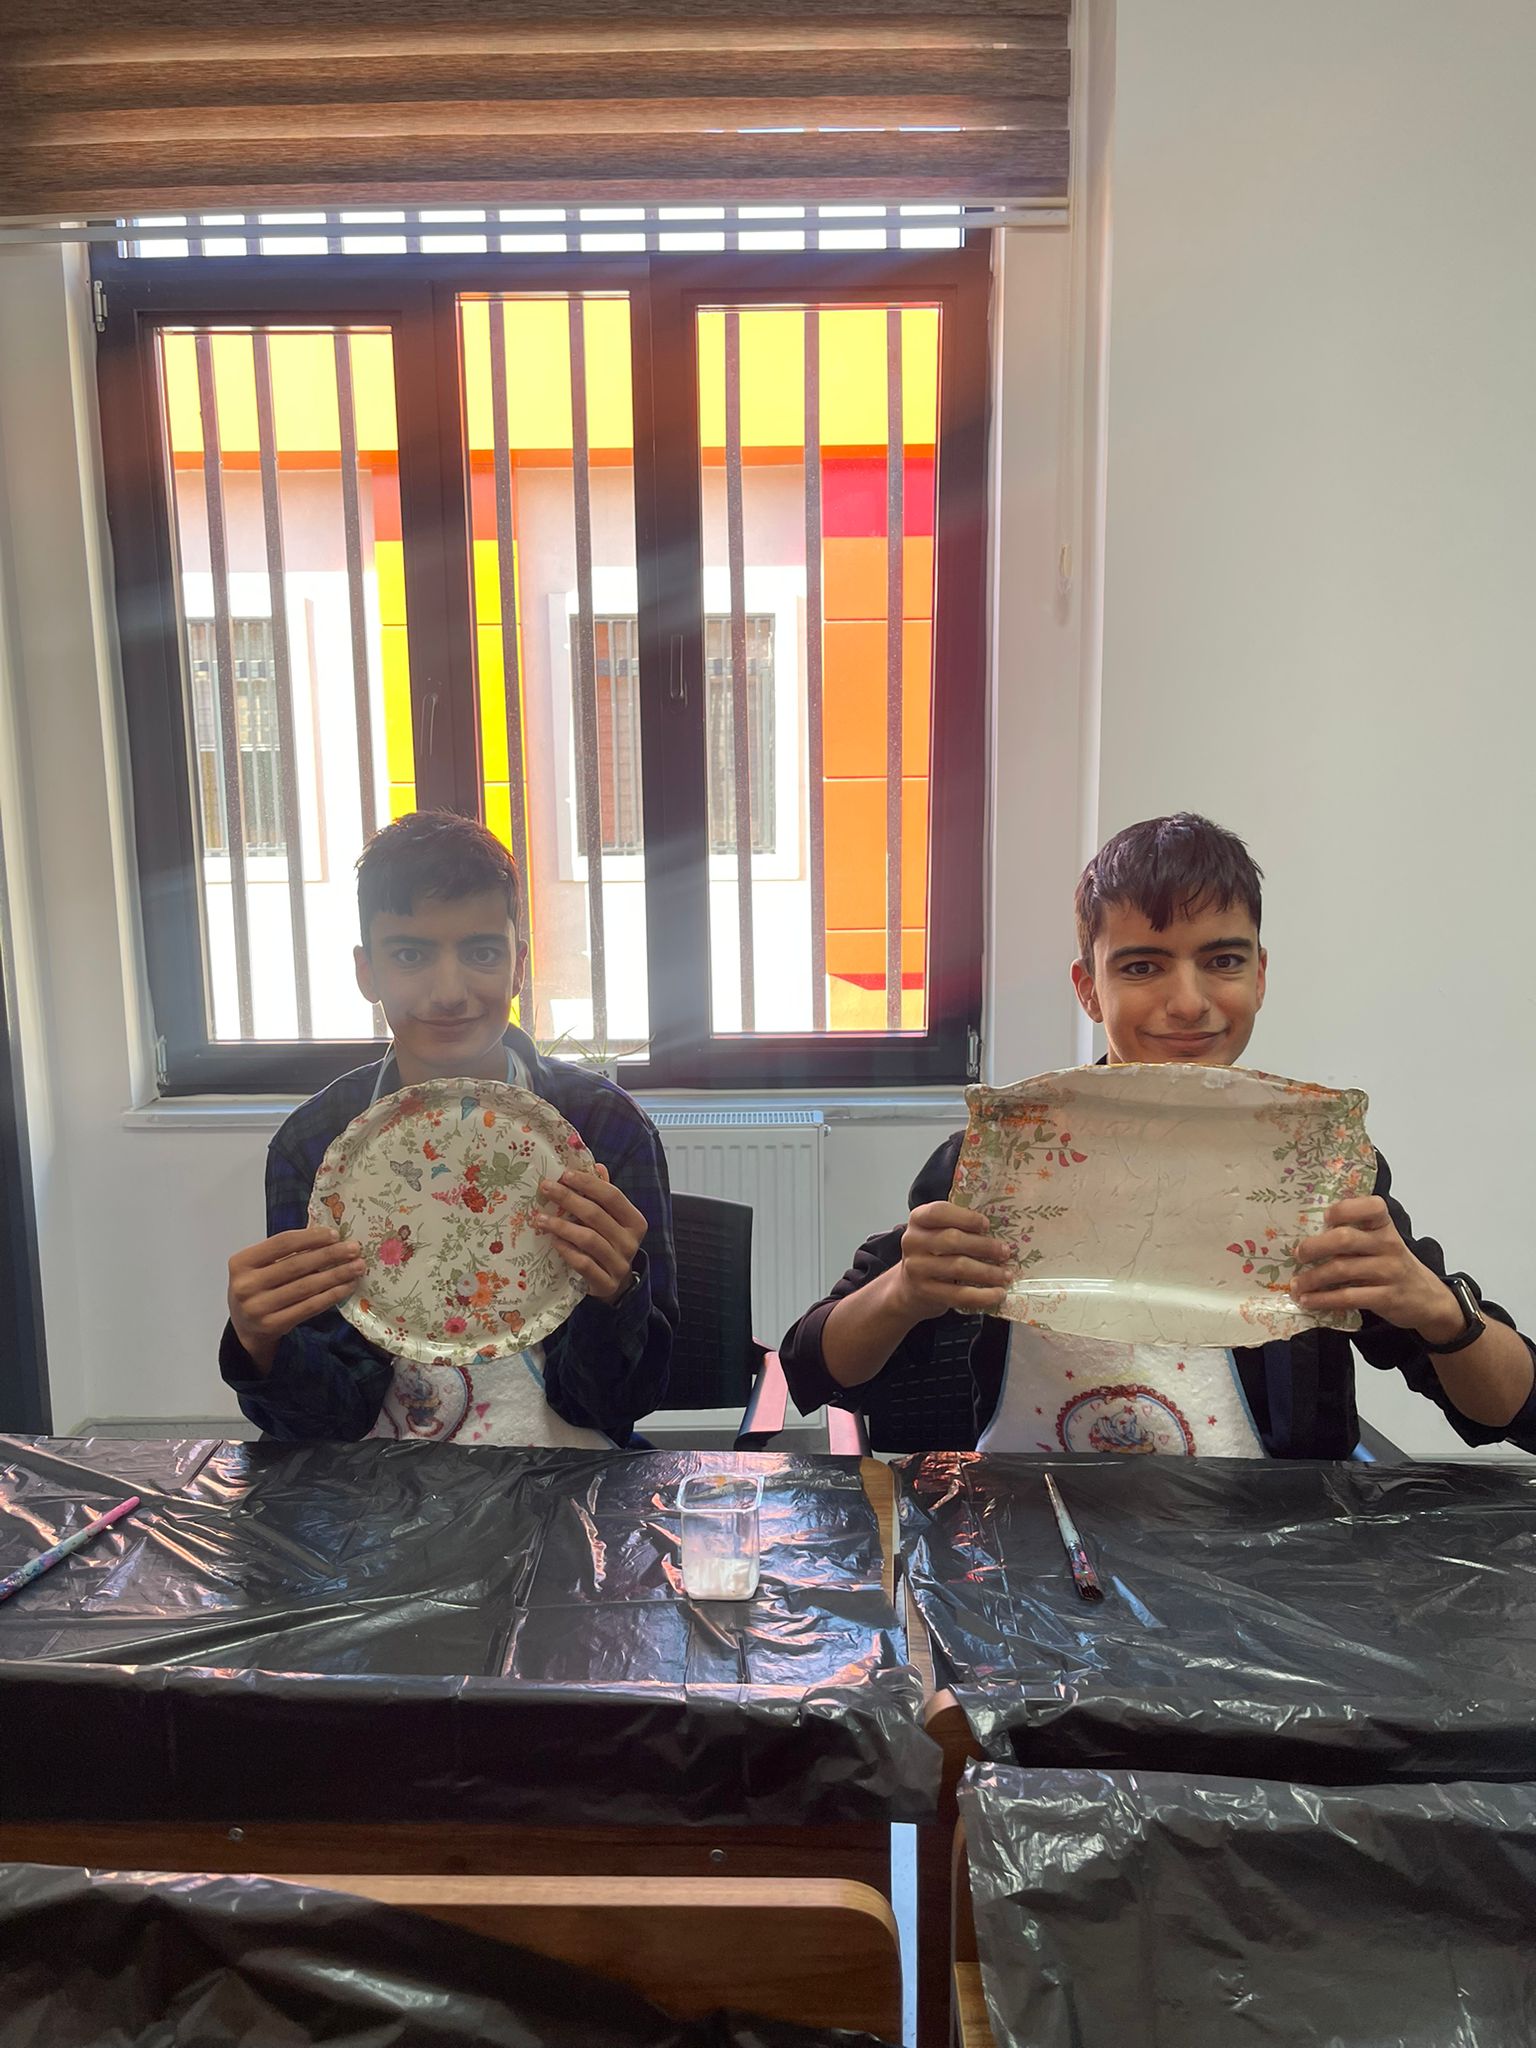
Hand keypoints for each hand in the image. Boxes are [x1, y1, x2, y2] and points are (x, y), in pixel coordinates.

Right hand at [228, 1226, 365, 1372]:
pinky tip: (347, 1286)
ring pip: (306, 1287)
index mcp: (241, 1262)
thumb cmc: (259, 1286)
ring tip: (357, 1267)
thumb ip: (285, 1252)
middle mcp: (246, 1285)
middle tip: (354, 1249)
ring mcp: (258, 1308)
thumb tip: (329, 1237)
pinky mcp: (273, 1325)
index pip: (281, 1243)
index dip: (311, 1237)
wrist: (245, 1327)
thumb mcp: (260, 1266)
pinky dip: (332, 1295)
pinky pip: (309, 1307)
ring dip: (336, 1275)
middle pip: (296, 1265)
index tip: (335, 1234)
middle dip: (330, 1255)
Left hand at [533, 1164, 646, 1305]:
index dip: (588, 1184)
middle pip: (596, 1215)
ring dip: (561, 1226)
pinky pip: (583, 1264)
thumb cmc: (609, 1245)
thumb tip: (597, 1166)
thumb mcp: (611, 1221)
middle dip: (568, 1199)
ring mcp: (620, 1264)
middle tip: (546, 1188)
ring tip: (540, 1218)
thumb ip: (604, 1196)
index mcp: (635, 1221)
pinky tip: (553, 1241)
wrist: (616, 1286)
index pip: (612, 1196)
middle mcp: (631, 1242)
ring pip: (588, 1239)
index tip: (564, 1175)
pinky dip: (566, 1250)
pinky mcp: (606, 1284)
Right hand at [889, 1201, 1012, 1319]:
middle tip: (1005, 1252)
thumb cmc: (933, 1253)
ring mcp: (916, 1268)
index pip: (939, 1212)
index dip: (966, 1217)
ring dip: (988, 1272)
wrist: (910, 1287)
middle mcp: (912, 1241)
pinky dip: (983, 1295)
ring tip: (1006, 1275)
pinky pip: (959, 1294)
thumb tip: (999, 1230)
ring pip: (958, 1267)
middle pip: (952, 1239)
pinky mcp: (925, 1292)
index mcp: (918, 1219)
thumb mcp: (937, 1232)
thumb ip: (959, 1226)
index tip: (987, 1225)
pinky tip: (998, 1294)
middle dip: (984, 1246)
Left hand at [1291, 1196, 1461, 1338]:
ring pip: (1341, 1269)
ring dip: (1312, 1278)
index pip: (1370, 1206)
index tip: (1325, 1218)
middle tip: (1298, 1255)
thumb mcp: (1381, 1242)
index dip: (1345, 1209)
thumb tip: (1307, 1233)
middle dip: (1314, 1247)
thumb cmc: (1392, 1264)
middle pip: (1345, 1239)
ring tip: (1296, 1284)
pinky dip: (1323, 1299)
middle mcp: (1388, 1244)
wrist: (1427, 1299)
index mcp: (1385, 1225)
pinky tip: (1308, 1300)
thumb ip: (1356, 1233)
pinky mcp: (1387, 1297)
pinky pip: (1348, 1297)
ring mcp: (1389, 1271)